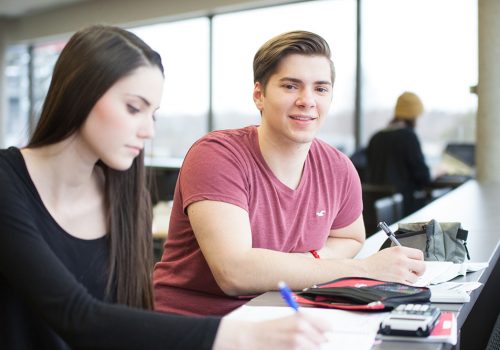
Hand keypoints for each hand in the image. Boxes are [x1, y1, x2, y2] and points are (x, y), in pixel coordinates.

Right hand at [213, 312, 330, 349]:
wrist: (250, 339)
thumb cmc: (267, 329)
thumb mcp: (289, 319)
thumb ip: (308, 323)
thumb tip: (326, 331)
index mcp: (301, 318)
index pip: (327, 326)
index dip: (323, 330)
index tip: (320, 332)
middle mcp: (302, 330)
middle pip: (322, 340)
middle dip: (314, 341)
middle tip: (298, 341)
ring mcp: (298, 344)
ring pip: (315, 349)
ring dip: (307, 349)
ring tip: (292, 347)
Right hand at [362, 246, 425, 283]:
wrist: (365, 270)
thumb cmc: (375, 262)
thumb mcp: (389, 251)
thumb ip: (402, 254)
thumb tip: (414, 260)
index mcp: (399, 250)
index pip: (419, 254)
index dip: (420, 259)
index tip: (417, 262)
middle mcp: (402, 260)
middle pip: (422, 266)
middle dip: (419, 270)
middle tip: (415, 271)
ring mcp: (401, 272)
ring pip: (416, 278)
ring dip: (411, 278)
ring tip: (402, 276)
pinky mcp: (399, 282)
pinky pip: (410, 285)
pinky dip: (406, 284)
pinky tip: (399, 281)